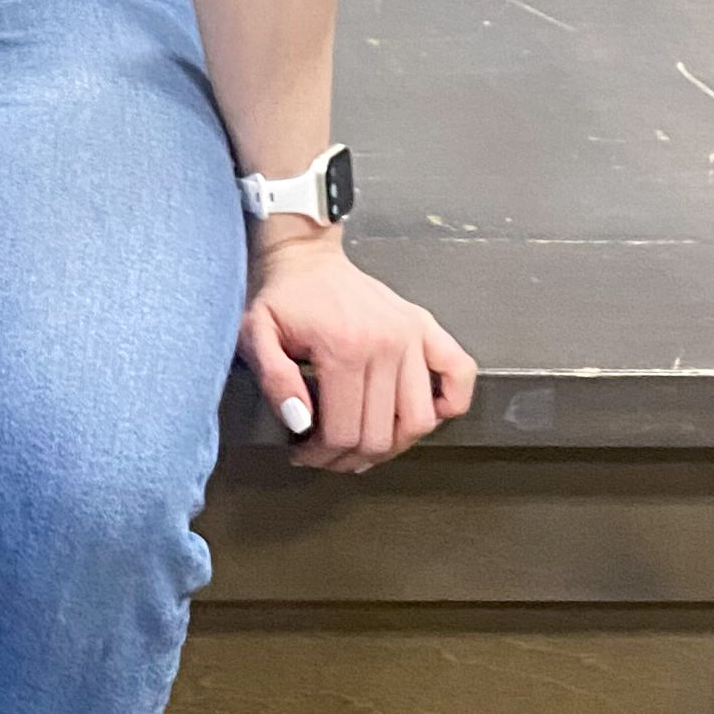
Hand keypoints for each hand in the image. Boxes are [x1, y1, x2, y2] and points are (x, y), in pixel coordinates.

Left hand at [238, 234, 475, 471]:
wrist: (306, 255)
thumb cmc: (282, 297)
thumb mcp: (255, 333)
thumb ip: (273, 378)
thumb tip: (300, 420)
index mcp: (343, 347)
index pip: (343, 432)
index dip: (320, 455)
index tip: (303, 452)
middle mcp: (385, 343)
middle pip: (380, 435)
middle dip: (349, 457)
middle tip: (326, 454)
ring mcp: (411, 335)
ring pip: (419, 421)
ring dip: (394, 445)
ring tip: (364, 443)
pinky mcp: (425, 326)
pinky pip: (458, 375)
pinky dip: (450, 403)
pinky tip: (421, 413)